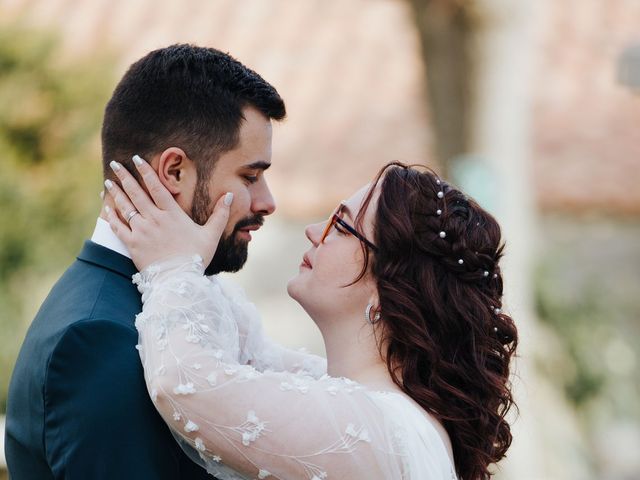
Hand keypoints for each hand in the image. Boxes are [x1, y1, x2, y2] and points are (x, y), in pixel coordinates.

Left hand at [103, 155, 233, 270]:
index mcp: (172, 214)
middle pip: (136, 193)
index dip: (146, 171)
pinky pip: (117, 226)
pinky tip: (106, 206)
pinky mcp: (132, 244)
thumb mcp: (212, 234)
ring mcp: (141, 231)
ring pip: (125, 207)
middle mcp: (154, 219)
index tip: (136, 159)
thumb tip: (230, 195)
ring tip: (108, 181)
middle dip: (125, 176)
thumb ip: (220, 214)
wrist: (179, 280)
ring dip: (116, 192)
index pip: (157, 187)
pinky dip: (111, 215)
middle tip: (115, 164)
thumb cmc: (196, 257)